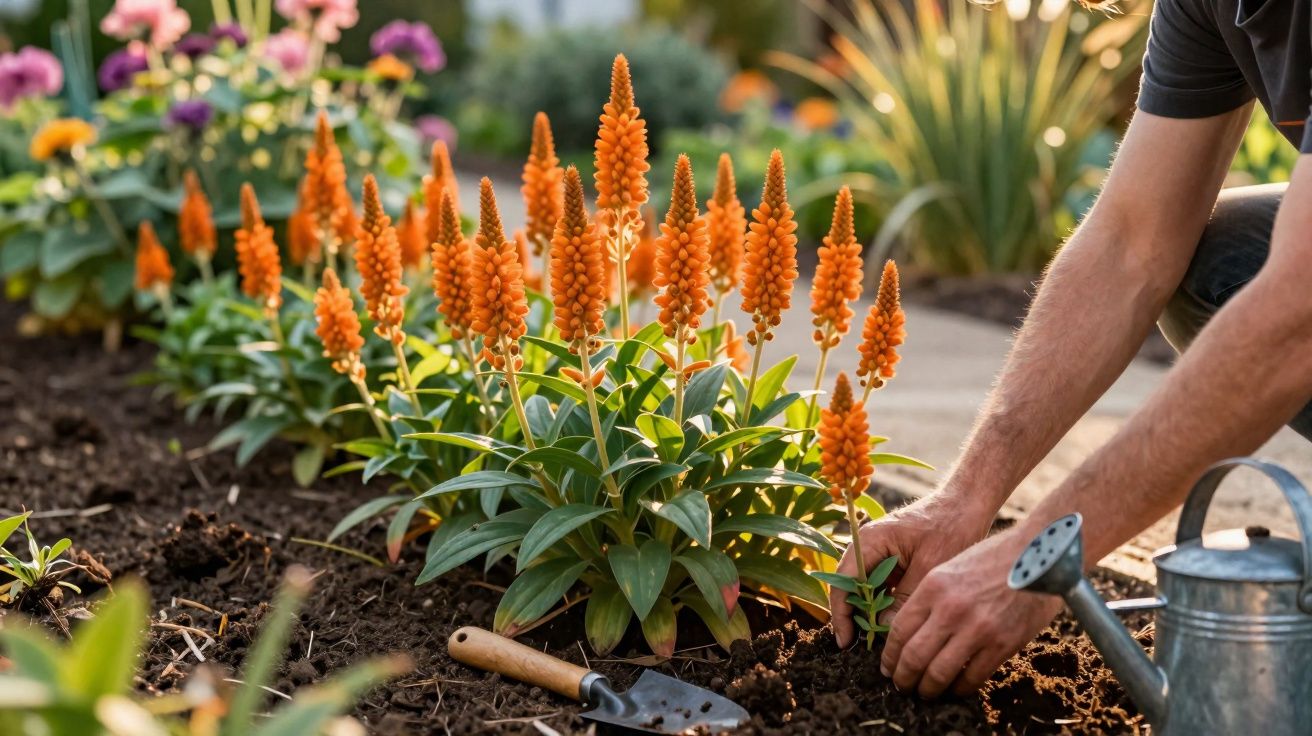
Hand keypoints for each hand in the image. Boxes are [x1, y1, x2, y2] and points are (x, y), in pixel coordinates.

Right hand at [830, 492, 991, 648]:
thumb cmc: (950, 528)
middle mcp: (866, 545)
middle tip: (862, 648)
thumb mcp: (929, 569)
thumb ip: (903, 600)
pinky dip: (882, 604)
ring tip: (878, 640)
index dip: (842, 615)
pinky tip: (892, 623)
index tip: (847, 642)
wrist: (967, 504)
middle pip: (849, 587)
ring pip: (863, 589)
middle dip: (854, 616)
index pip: (843, 582)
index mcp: (869, 541)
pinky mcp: (890, 558)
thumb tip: (883, 630)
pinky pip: (878, 585)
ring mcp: (877, 551)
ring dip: (868, 612)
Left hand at [879, 528, 1063, 697]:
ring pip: (939, 673)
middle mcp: (951, 608)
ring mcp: (977, 628)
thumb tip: (913, 632)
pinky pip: (973, 677)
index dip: (890, 655)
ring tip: (925, 693)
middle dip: (903, 678)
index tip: (888, 667)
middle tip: (902, 686)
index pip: (899, 630)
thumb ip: (930, 598)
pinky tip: (956, 688)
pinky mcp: (1003, 643)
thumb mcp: (951, 567)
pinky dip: (960, 688)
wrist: (1040, 553)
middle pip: (914, 656)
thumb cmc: (994, 558)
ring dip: (928, 689)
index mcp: (933, 587)